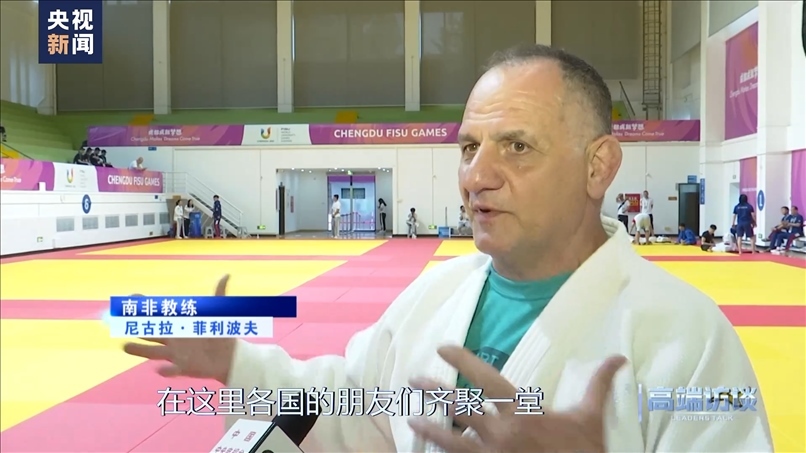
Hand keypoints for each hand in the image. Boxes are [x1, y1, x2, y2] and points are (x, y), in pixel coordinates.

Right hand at [123, 275, 236, 383]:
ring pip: (151, 352)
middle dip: (134, 326)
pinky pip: (170, 370)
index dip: (144, 305)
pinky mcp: (182, 368)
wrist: (227, 356)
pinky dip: (165, 370)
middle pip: (148, 332)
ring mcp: (175, 354)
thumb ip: (220, 294)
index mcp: (178, 323)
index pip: (158, 313)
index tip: (131, 297)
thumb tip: (226, 275)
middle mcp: (172, 338)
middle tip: (118, 321)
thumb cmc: (218, 333)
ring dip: (139, 350)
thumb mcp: (219, 313)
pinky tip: (159, 369)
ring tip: (125, 347)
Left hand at [408, 346, 626, 452]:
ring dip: (430, 429)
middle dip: (435, 391)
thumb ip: (598, 385)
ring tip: (412, 420)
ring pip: (452, 441)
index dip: (463, 360)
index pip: (486, 379)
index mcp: (523, 412)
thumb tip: (617, 358)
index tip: (443, 348)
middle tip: (414, 380)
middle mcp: (502, 432)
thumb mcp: (590, 418)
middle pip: (460, 407)